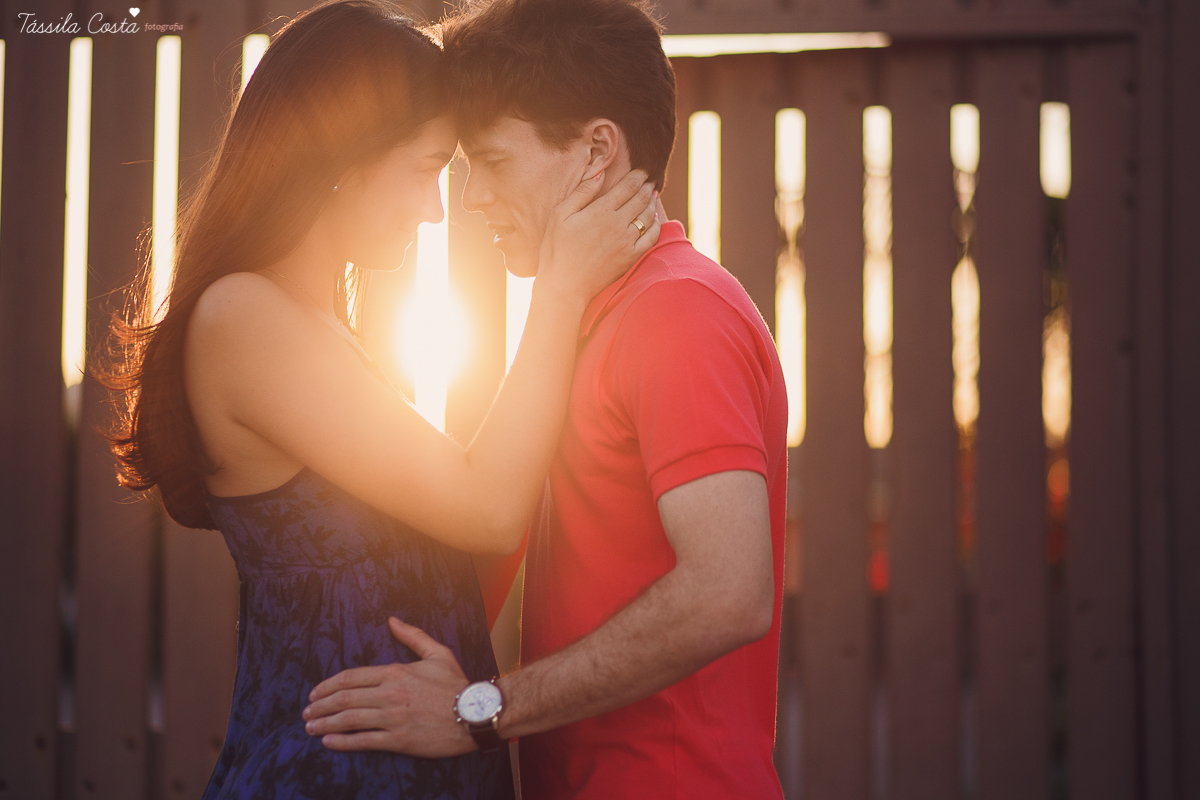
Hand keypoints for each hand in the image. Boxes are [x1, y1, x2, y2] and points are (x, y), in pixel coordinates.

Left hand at [302, 617, 475, 756]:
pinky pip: (364, 741)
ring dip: (325, 724)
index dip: (328, 685)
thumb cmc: (457, 684)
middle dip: (320, 706)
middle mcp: (390, 694)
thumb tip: (392, 620)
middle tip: (306, 712)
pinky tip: (329, 743)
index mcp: (396, 672)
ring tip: (311, 727)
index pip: (352, 677)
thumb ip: (412, 636)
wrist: (476, 713)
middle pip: (345, 699)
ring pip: (350, 720)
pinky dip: (343, 742)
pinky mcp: (399, 740)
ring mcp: (393, 718)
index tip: (315, 692)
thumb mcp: (437, 653)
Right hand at [536, 169, 662, 302]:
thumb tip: (600, 174)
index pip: (627, 187)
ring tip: (653, 195)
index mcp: (601, 210)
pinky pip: (651, 238)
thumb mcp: (561, 215)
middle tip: (650, 180)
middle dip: (647, 187)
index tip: (642, 171)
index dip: (638, 176)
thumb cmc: (557, 249)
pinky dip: (656, 226)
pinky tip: (654, 220)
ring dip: (652, 203)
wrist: (565, 284)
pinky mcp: (631, 257)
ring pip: (647, 216)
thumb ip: (582, 192)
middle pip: (640, 199)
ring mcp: (627, 241)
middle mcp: (618, 224)